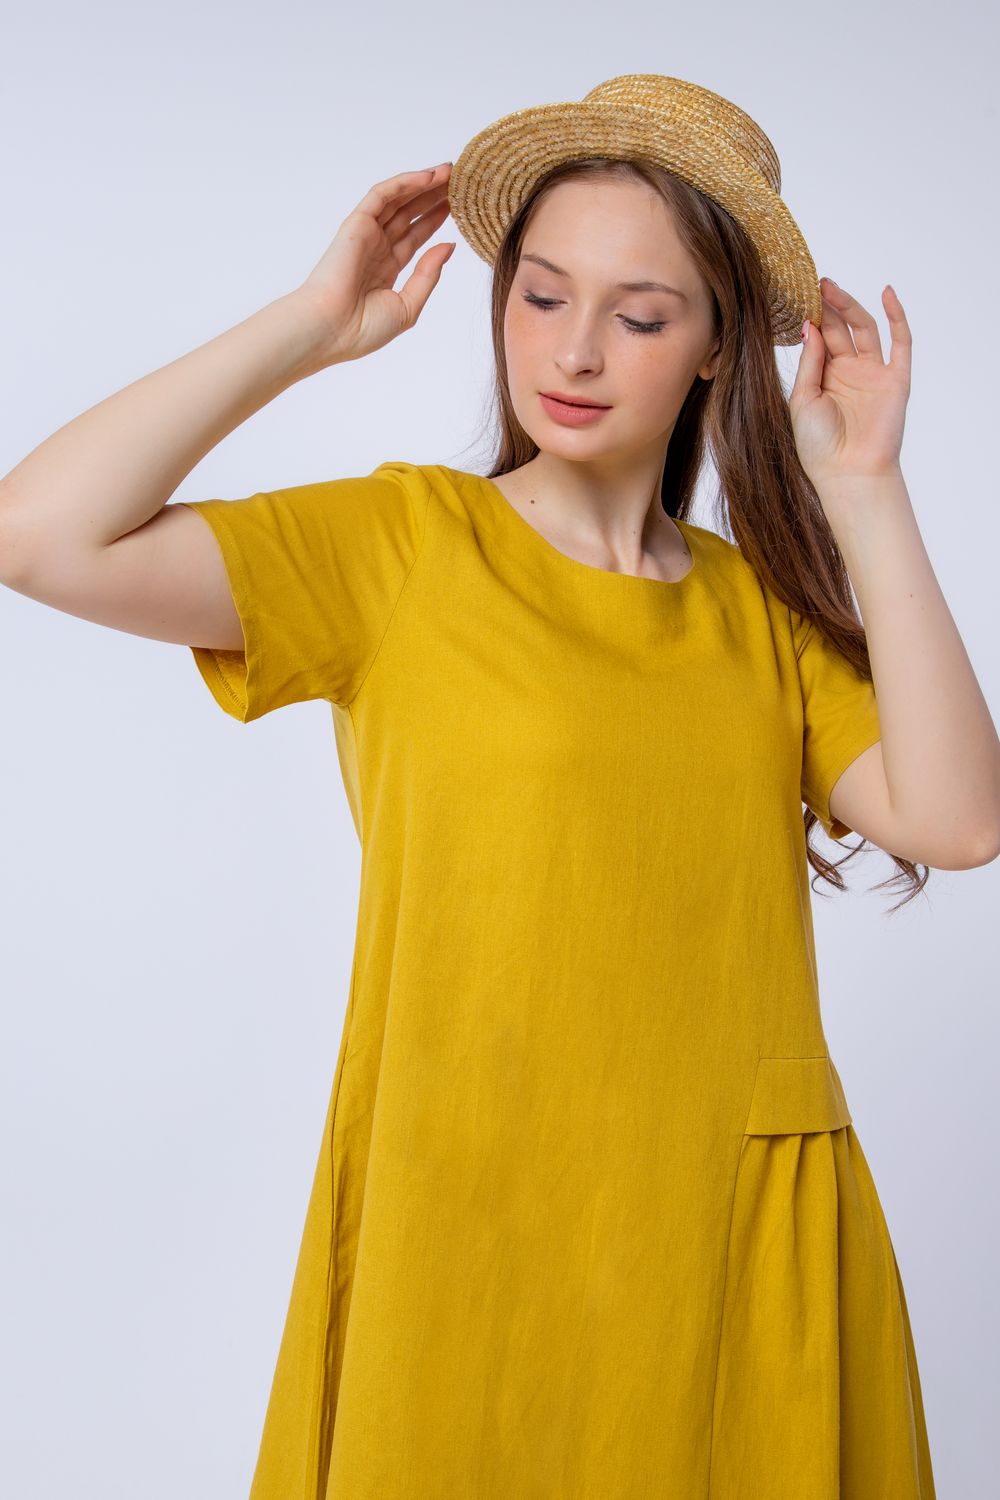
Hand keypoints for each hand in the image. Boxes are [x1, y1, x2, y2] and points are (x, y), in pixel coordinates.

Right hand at [294, 163, 454, 367]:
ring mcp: (365, 235)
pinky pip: (382, 195)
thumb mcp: (408, 306)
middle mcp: (375, 248)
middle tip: (459, 182)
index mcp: (385, 269)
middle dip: (433, 196)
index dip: (435, 219)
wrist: (331, 330)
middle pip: (409, 214)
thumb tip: (449, 246)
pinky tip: (429, 177)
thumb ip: (428, 276)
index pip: (414, 237)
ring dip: (423, 184)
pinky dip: (404, 183)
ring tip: (450, 171)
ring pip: (398, 200)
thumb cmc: (363, 329)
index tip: (460, 207)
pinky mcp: (356, 224)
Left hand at [788, 278, 911, 491]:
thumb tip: (811, 324)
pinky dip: (897, 317)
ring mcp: (874, 374)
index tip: (799, 297)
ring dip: (851, 306)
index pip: (821, 339)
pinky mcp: (896, 379)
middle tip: (816, 284)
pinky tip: (887, 294)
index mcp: (825, 378)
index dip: (814, 318)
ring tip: (832, 287)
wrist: (848, 472)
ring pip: (866, 329)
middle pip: (842, 329)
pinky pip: (900, 342)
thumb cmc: (818, 445)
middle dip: (830, 306)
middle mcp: (849, 372)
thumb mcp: (803, 399)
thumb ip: (810, 362)